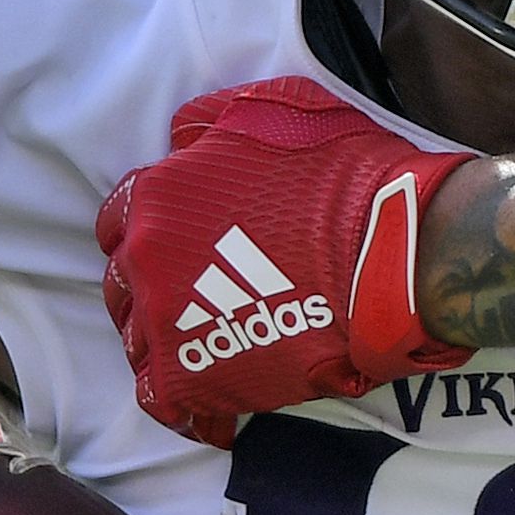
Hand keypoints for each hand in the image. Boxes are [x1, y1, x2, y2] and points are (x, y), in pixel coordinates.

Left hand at [95, 78, 472, 444]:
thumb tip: (185, 137)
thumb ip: (212, 123)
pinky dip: (184, 404)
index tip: (183, 243)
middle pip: (124, 282)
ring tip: (218, 344)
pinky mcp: (191, 376)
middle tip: (206, 295)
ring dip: (170, 341)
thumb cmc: (346, 179)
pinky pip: (161, 400)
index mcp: (159, 196)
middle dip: (157, 287)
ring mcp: (163, 322)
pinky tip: (215, 403)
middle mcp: (145, 259)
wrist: (393, 254)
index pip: (120, 219)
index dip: (152, 231)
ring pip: (138, 340)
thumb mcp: (274, 111)